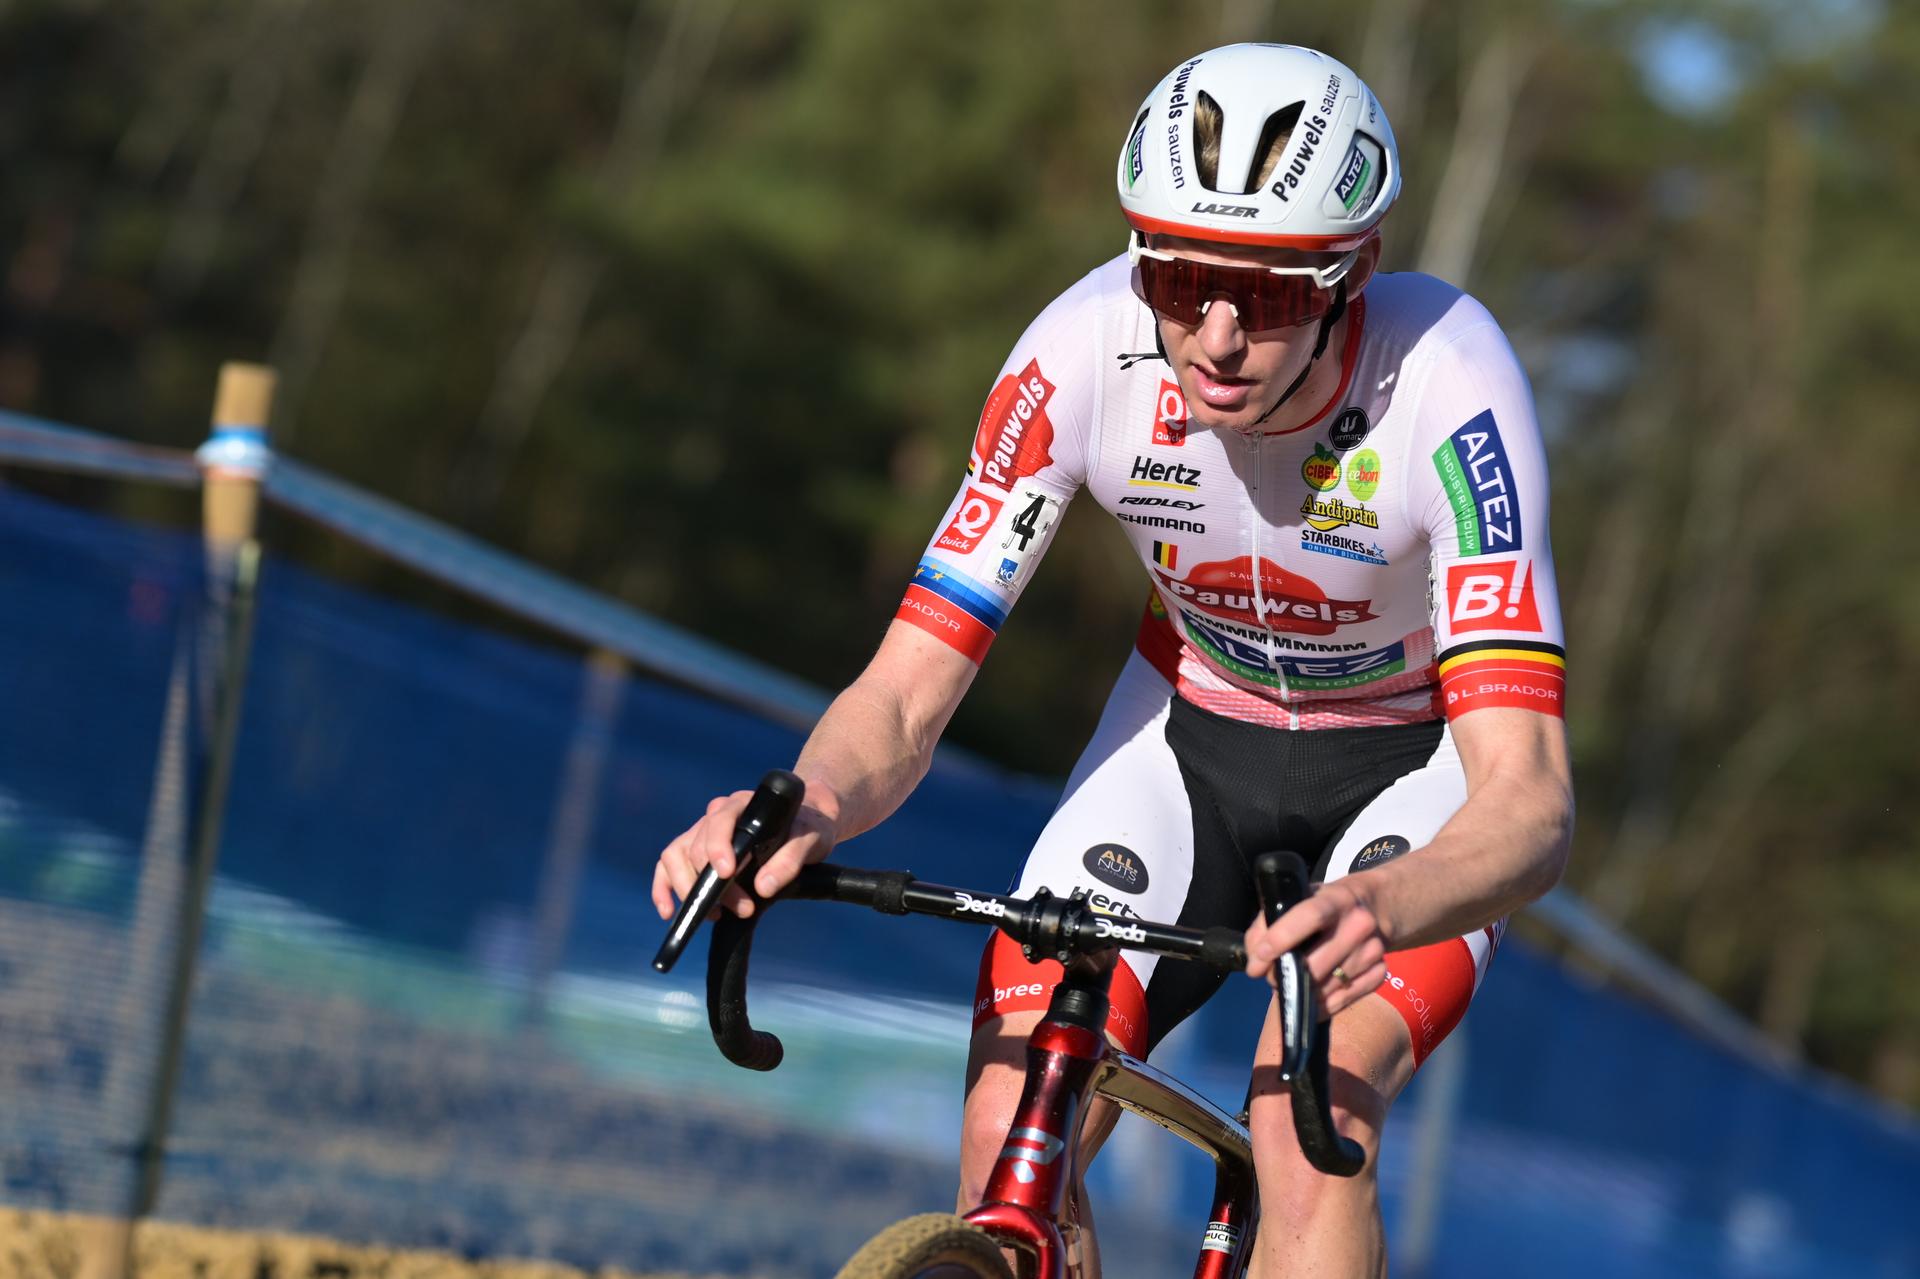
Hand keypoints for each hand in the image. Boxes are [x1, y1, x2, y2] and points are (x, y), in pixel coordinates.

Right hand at [651, 789, 836, 921]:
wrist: (805, 826)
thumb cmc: (808, 829)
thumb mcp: (811, 841)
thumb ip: (790, 860)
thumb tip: (763, 887)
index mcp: (742, 805)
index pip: (718, 822)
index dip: (717, 848)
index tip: (727, 874)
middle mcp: (716, 814)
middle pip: (697, 848)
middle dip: (715, 884)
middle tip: (743, 908)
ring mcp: (701, 832)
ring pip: (675, 857)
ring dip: (689, 890)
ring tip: (715, 916)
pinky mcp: (694, 851)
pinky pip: (666, 866)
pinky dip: (663, 889)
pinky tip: (669, 913)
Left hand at [1243, 878, 1389, 1016]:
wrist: (1376, 905)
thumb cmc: (1326, 904)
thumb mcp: (1300, 898)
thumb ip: (1270, 922)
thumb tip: (1256, 960)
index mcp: (1335, 898)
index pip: (1309, 916)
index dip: (1281, 938)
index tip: (1260, 959)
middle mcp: (1359, 923)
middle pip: (1316, 963)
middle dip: (1287, 977)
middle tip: (1271, 978)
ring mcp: (1373, 949)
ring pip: (1328, 986)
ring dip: (1303, 993)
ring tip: (1293, 984)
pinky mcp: (1381, 971)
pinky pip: (1346, 999)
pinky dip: (1324, 1005)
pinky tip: (1313, 999)